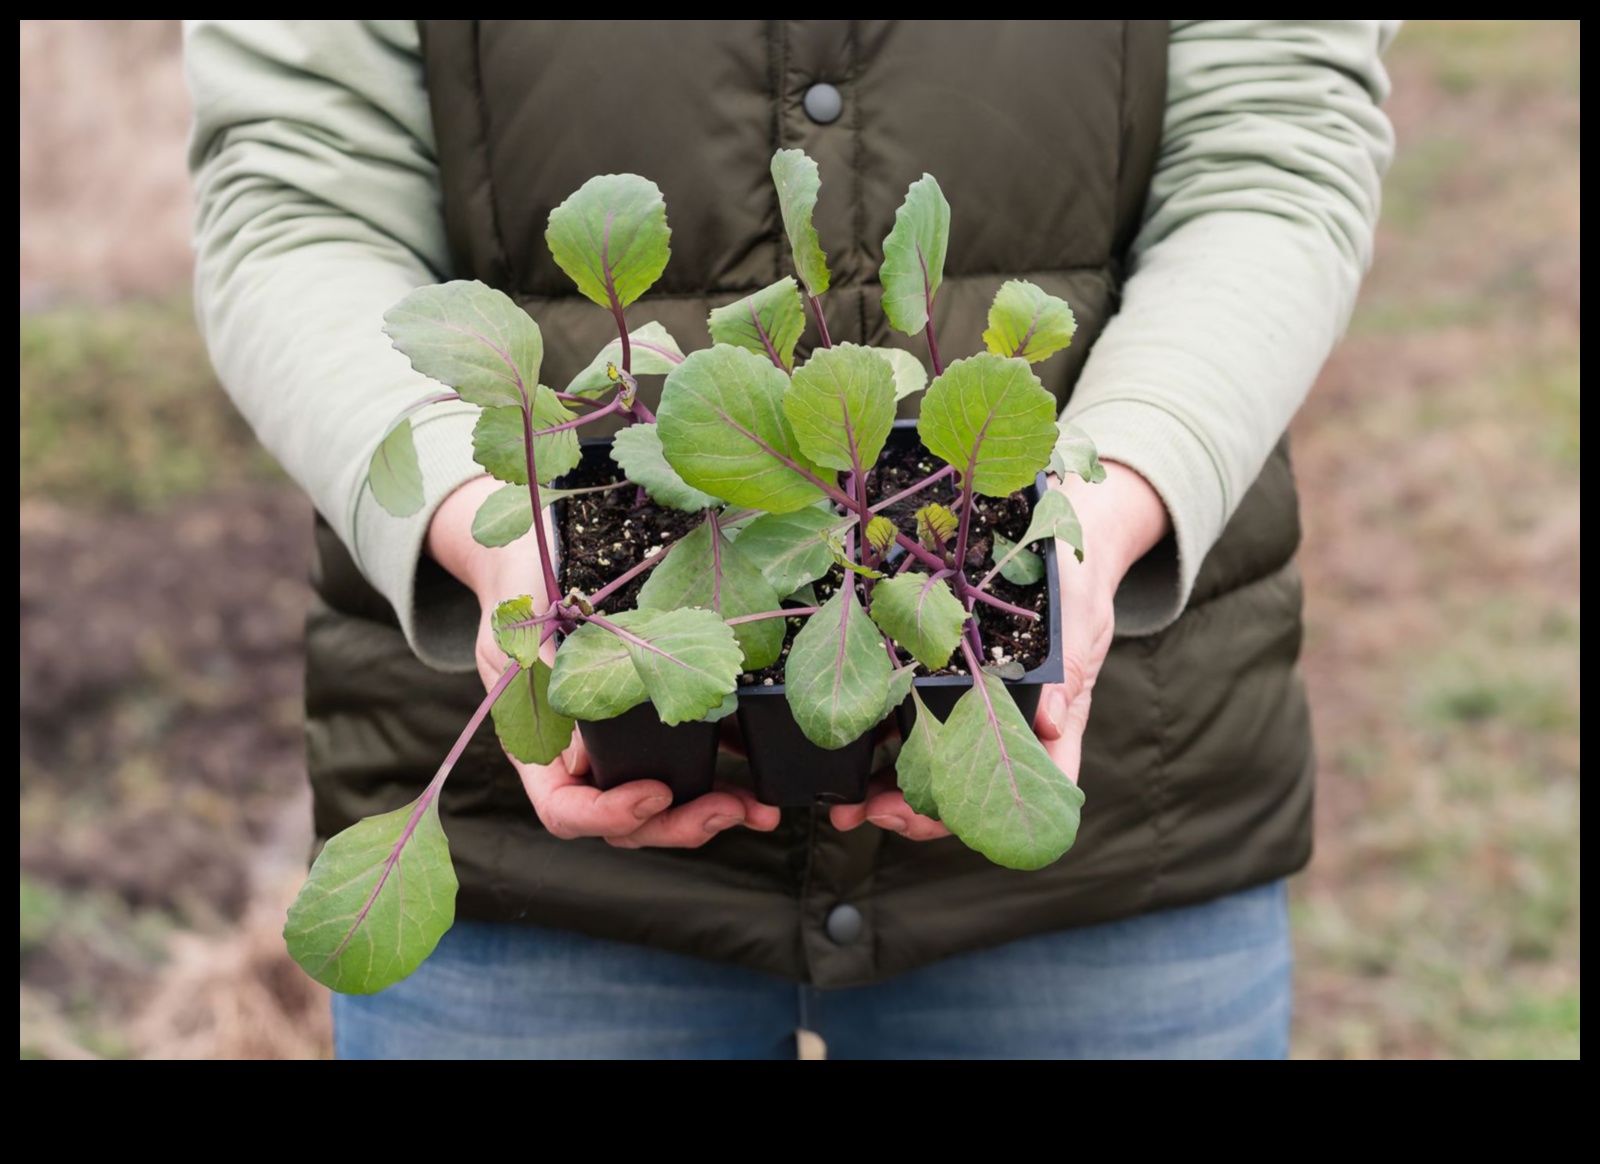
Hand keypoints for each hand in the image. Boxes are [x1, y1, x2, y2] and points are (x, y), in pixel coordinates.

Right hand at [428, 476, 779, 847]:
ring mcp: (618, 745)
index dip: (611, 813)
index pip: (566, 810)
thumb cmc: (519, 588)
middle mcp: (577, 759)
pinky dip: (724, 774)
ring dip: (710, 812)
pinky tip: (762, 778)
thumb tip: (583, 760)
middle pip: (623, 820)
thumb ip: (549, 688)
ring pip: (660, 804)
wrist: (537, 556)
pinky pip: (689, 761)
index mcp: (539, 748)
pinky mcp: (656, 721)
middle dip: (678, 825)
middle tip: (728, 811)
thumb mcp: (522, 633)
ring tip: (758, 811)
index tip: (656, 793)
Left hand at [831, 461, 1168, 838]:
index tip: (934, 822)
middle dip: (918, 816)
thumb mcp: (1078, 620)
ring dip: (888, 793)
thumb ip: (1067, 668)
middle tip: (873, 816)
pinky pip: (905, 720)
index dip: (983, 817)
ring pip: (930, 768)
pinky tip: (839, 751)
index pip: (1026, 791)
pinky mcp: (937, 682)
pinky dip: (876, 744)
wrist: (1056, 534)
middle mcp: (1007, 727)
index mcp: (1052, 723)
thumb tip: (1054, 720)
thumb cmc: (1076, 583)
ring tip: (845, 806)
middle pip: (966, 793)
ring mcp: (970, 709)